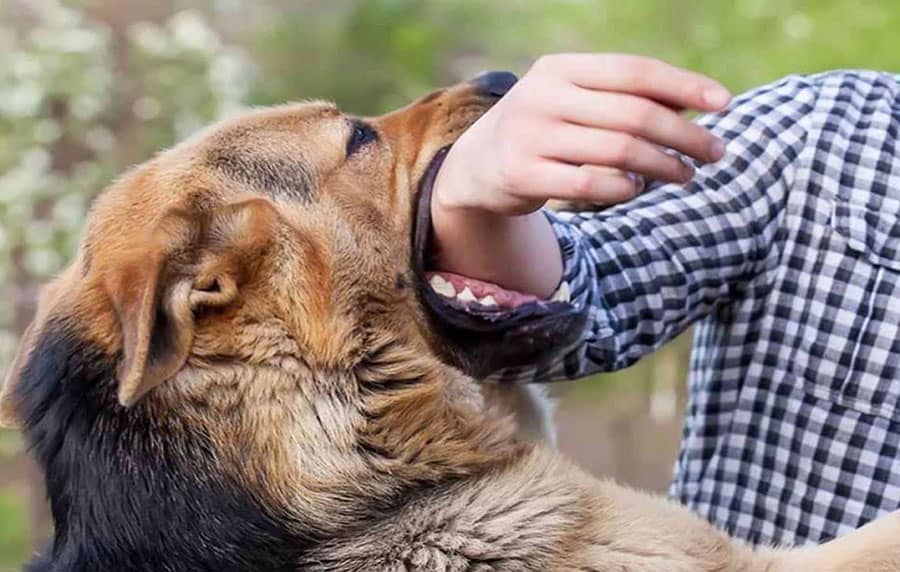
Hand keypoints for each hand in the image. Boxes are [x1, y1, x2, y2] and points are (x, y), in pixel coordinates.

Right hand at [433, 53, 731, 215]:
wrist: (476, 166)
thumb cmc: (543, 129)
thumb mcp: (573, 100)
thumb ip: (622, 98)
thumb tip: (697, 105)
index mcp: (560, 68)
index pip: (635, 71)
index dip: (684, 86)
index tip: (724, 104)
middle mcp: (543, 97)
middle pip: (634, 114)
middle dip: (685, 135)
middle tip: (716, 152)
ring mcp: (530, 136)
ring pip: (619, 151)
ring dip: (664, 166)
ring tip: (687, 174)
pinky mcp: (523, 175)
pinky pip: (592, 185)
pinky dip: (624, 189)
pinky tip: (637, 189)